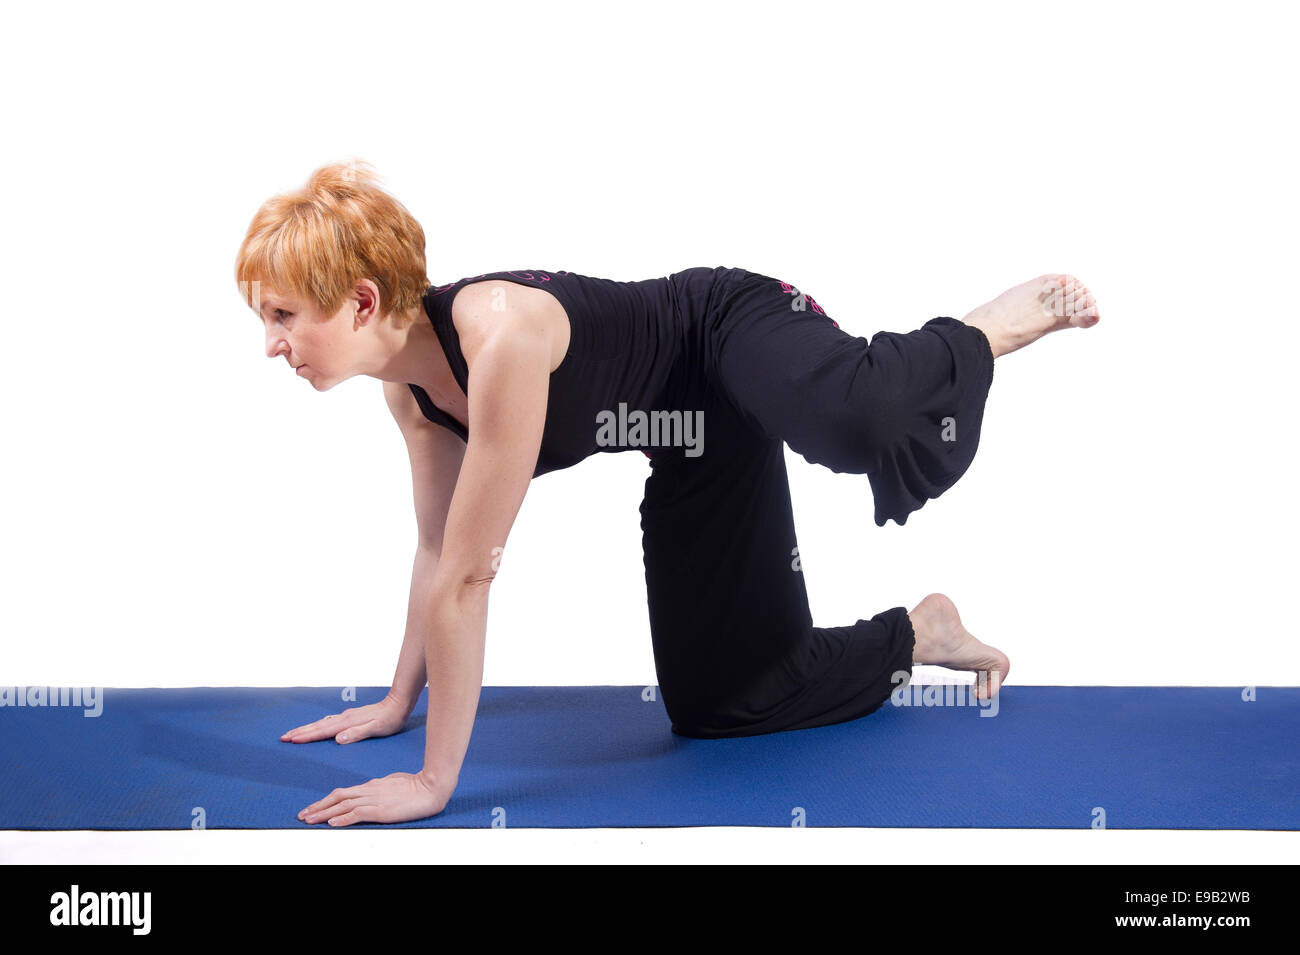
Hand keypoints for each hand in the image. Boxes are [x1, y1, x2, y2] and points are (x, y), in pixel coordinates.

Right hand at [281, 693, 410, 744]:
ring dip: (306, 728)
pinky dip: (317, 726)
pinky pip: (328, 722)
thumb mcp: (376, 729)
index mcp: (347, 723)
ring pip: (321, 723)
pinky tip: (316, 728)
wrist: (397, 704)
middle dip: (300, 732)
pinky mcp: (350, 717)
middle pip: (317, 726)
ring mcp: (346, 716)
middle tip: (283, 737)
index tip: (291, 740)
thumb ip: (357, 734)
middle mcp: (344, 718)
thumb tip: (337, 739)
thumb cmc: (389, 719)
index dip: (306, 736)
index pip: (322, 731)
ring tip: (293, 733)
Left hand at [298, 771, 451, 825]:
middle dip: (318, 807)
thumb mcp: (393, 784)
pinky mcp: (381, 810)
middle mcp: (369, 791)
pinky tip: (333, 823)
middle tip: (302, 815)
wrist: (430, 787)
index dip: (325, 801)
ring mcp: (374, 800)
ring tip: (309, 820)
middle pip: (337, 798)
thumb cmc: (416, 785)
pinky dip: (343, 819)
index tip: (313, 808)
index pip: (343, 793)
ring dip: (324, 814)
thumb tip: (370, 792)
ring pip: (342, 806)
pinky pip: (357, 814)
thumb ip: (380, 789)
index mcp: (371, 786)